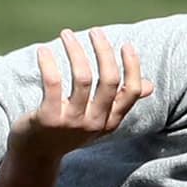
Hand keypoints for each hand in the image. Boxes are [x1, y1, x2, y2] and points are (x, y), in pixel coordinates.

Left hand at [10, 27, 153, 157]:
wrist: (35, 155)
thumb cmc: (67, 130)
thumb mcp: (98, 120)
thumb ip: (120, 102)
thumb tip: (150, 86)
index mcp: (110, 121)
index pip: (132, 92)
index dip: (132, 67)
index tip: (125, 45)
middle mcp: (96, 122)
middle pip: (109, 80)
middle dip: (104, 51)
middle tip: (95, 31)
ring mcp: (73, 122)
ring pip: (83, 78)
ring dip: (75, 50)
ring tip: (66, 34)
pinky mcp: (49, 119)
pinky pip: (53, 84)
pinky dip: (48, 63)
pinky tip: (43, 50)